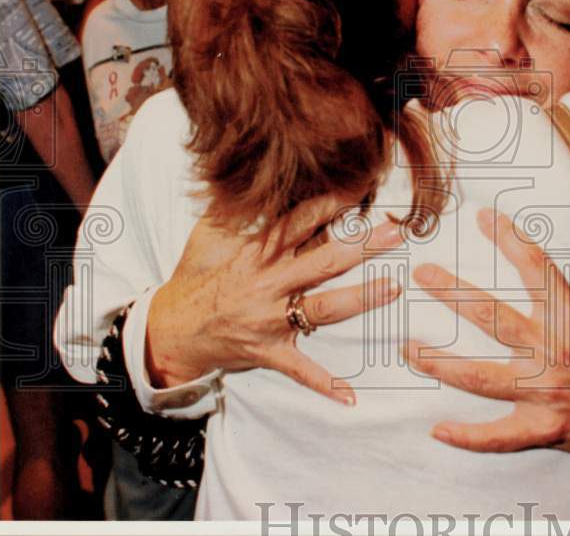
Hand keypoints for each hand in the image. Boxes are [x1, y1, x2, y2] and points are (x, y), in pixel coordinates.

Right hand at [146, 193, 403, 404]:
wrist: (172, 330)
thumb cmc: (198, 279)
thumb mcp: (210, 234)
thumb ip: (234, 205)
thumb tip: (247, 174)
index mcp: (259, 252)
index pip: (300, 221)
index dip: (332, 203)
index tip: (364, 188)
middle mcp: (268, 282)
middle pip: (322, 261)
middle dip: (362, 246)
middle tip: (397, 232)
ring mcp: (269, 319)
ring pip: (321, 307)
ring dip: (359, 299)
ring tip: (393, 288)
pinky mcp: (267, 351)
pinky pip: (300, 369)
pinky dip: (323, 384)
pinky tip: (350, 396)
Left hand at [404, 209, 569, 456]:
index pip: (536, 269)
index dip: (509, 238)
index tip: (483, 217)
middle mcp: (553, 354)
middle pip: (492, 319)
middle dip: (453, 294)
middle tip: (421, 273)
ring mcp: (544, 395)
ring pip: (481, 379)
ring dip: (441, 364)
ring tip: (406, 348)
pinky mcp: (543, 429)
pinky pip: (498, 439)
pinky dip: (468, 438)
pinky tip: (437, 430)